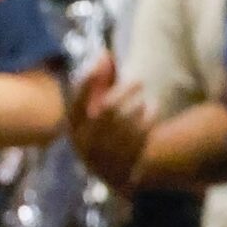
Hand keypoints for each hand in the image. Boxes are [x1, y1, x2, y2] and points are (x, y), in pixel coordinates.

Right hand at [67, 56, 152, 190]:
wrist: (113, 174)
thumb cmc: (103, 131)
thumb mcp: (95, 110)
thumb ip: (100, 82)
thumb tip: (105, 53)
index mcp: (72, 129)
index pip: (77, 100)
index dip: (89, 80)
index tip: (104, 61)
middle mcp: (84, 143)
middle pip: (107, 110)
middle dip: (124, 93)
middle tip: (140, 81)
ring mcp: (103, 157)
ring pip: (126, 124)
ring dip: (139, 109)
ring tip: (148, 101)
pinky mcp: (122, 165)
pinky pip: (140, 138)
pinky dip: (148, 121)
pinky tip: (153, 109)